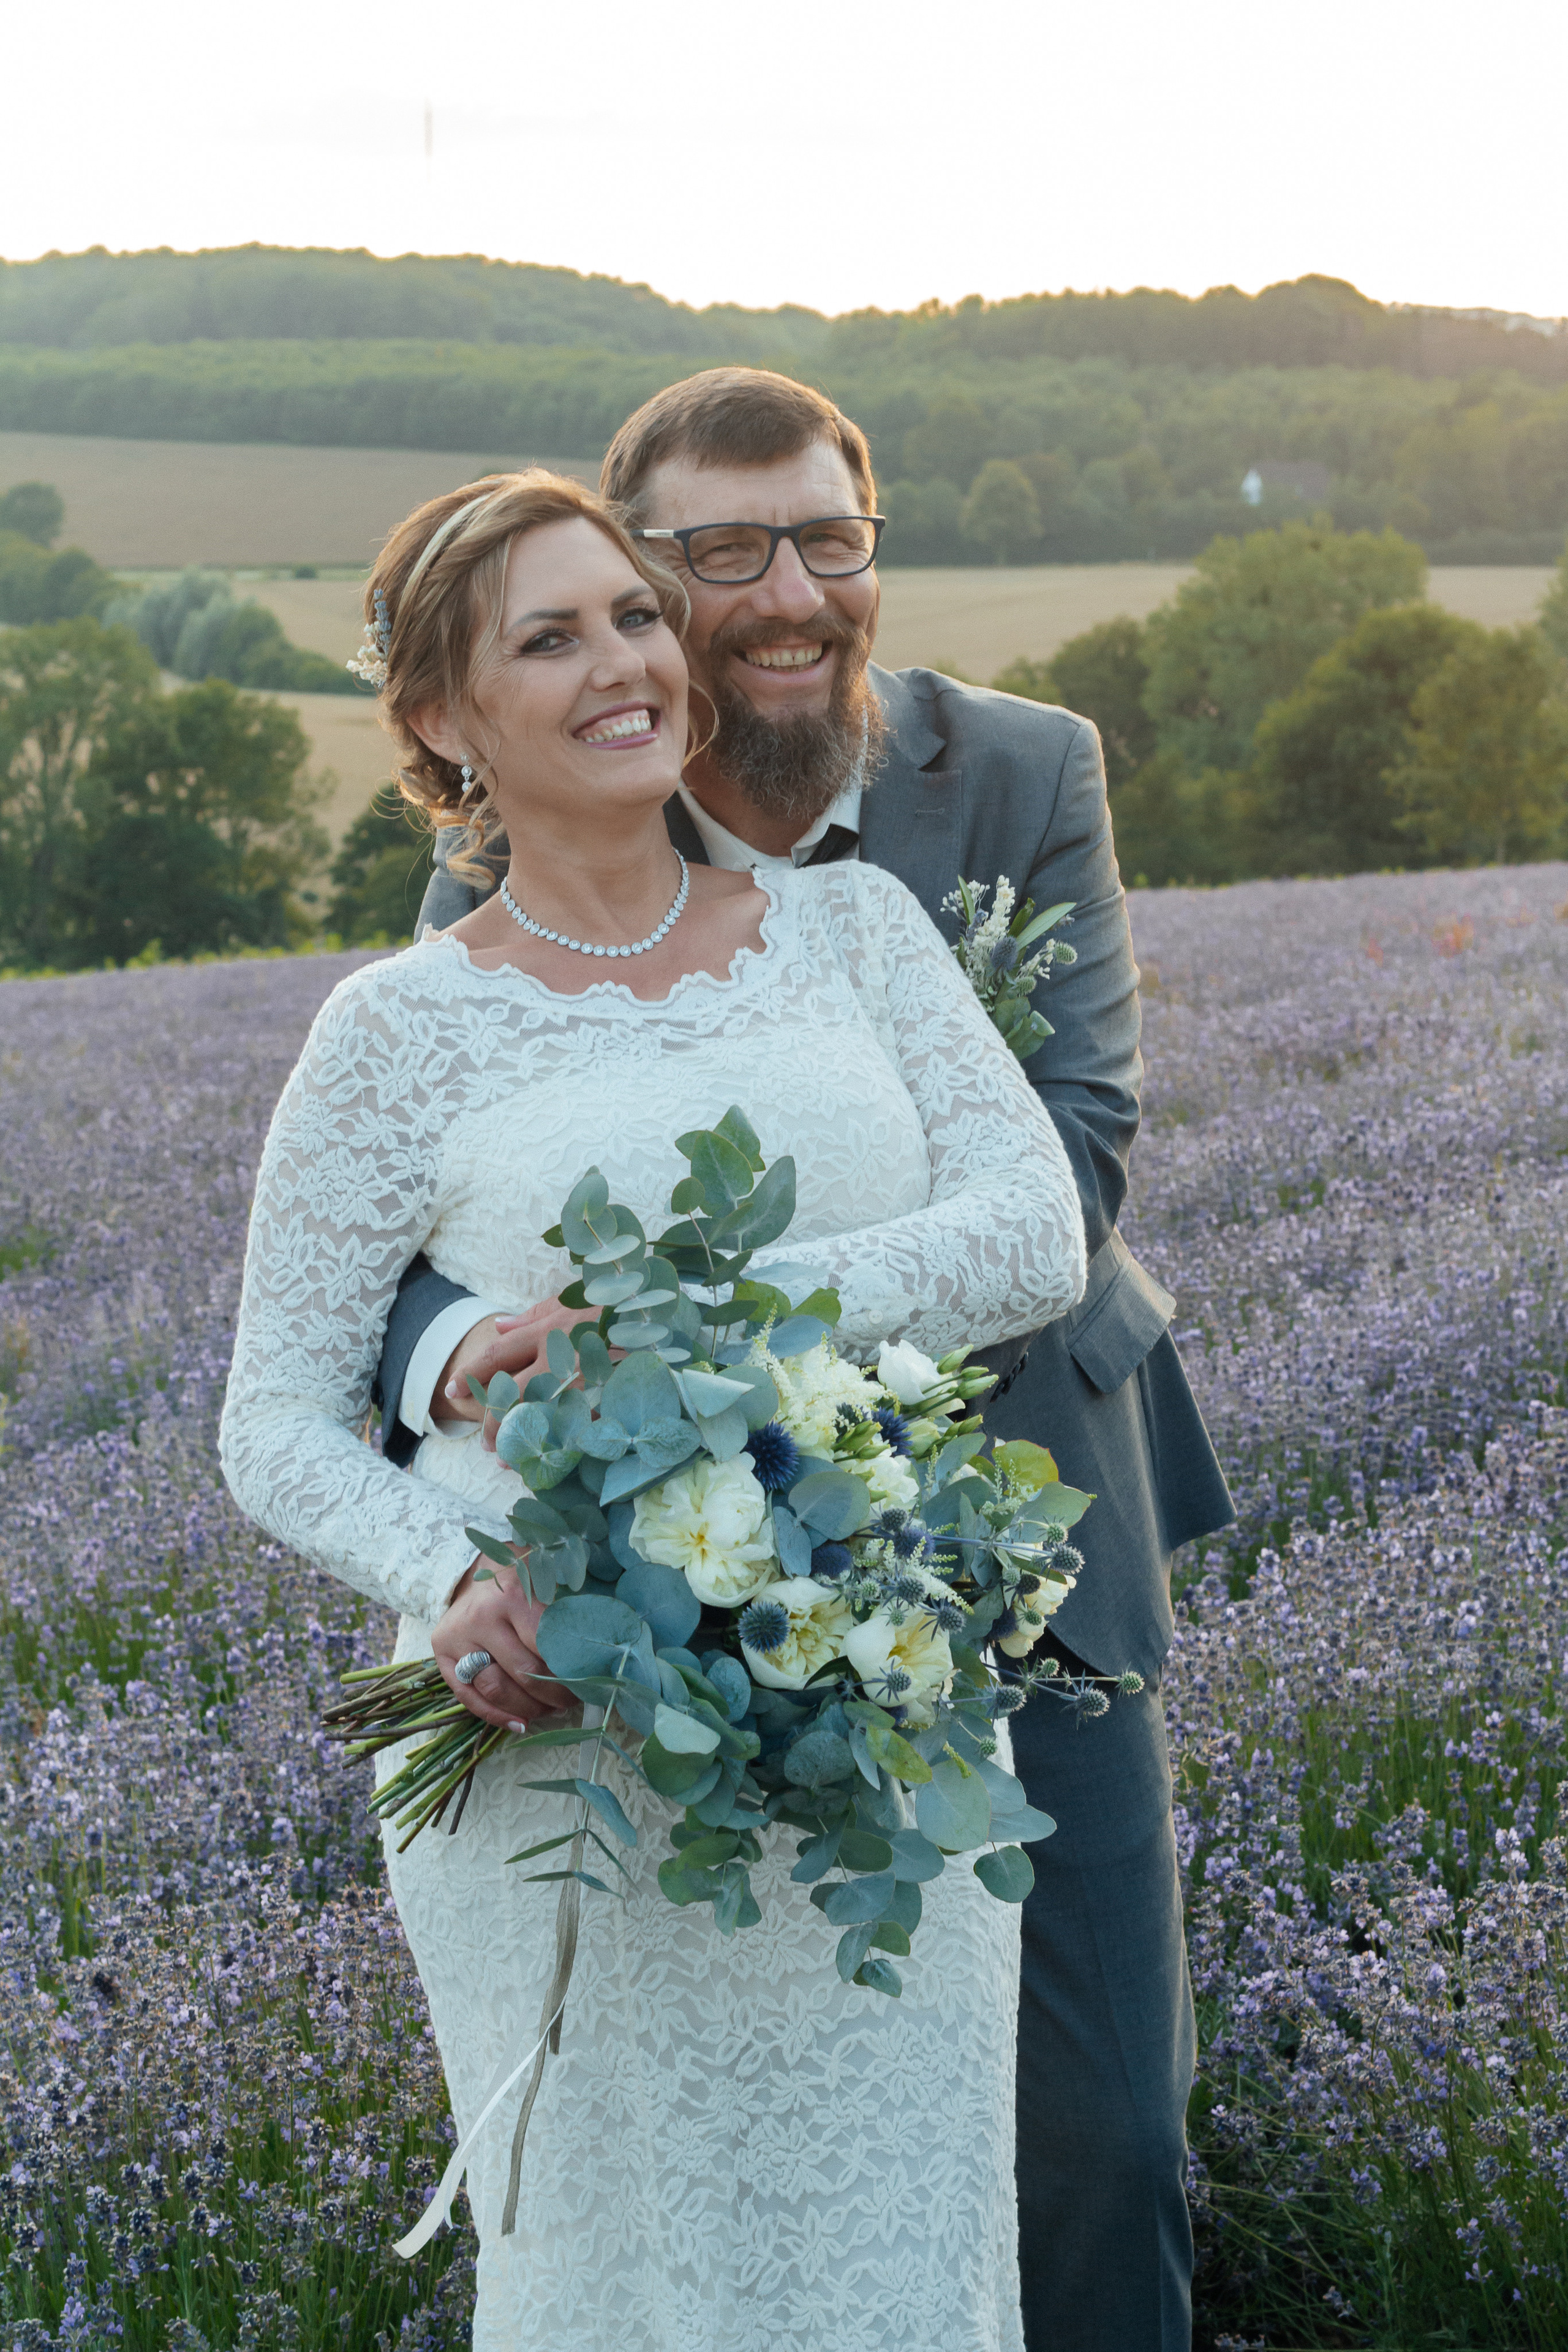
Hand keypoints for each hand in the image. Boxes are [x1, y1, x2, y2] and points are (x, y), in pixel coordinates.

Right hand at [431, 1554, 573, 1730]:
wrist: (478, 1577)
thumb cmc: (521, 1589)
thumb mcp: (544, 1594)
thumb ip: (563, 1624)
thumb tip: (594, 1666)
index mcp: (512, 1598)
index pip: (545, 1648)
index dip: (569, 1671)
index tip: (586, 1681)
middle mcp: (481, 1618)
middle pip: (522, 1672)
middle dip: (552, 1694)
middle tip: (570, 1700)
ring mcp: (458, 1638)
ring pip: (496, 1689)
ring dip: (528, 1708)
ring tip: (549, 1710)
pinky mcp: (442, 1655)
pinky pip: (469, 1699)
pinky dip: (497, 1716)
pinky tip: (520, 1723)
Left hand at [434, 1298, 606, 1451]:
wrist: (649, 1315)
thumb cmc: (606, 1306)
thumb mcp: (564, 1302)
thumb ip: (529, 1317)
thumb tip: (498, 1327)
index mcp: (543, 1334)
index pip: (495, 1357)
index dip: (469, 1375)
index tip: (452, 1391)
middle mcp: (555, 1361)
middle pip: (509, 1397)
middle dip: (490, 1422)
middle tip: (483, 1441)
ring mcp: (579, 1384)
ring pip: (537, 1419)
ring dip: (518, 1441)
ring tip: (506, 1458)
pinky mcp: (601, 1400)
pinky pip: (573, 1428)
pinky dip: (557, 1445)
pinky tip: (548, 1458)